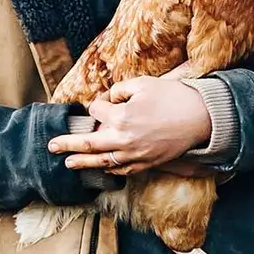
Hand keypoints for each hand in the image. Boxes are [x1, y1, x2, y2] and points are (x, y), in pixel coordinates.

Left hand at [48, 76, 212, 176]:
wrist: (201, 118)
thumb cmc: (173, 97)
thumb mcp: (143, 84)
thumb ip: (120, 90)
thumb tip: (108, 100)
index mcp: (122, 117)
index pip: (97, 111)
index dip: (99, 102)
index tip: (108, 99)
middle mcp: (124, 140)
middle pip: (89, 143)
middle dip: (68, 144)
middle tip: (52, 147)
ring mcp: (136, 155)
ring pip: (103, 162)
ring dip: (83, 162)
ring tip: (69, 163)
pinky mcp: (147, 163)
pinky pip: (123, 170)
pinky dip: (110, 170)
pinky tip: (101, 168)